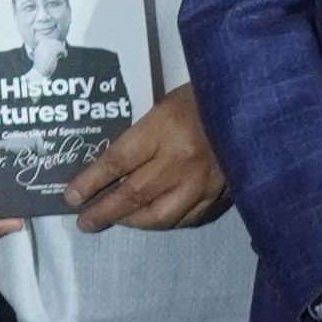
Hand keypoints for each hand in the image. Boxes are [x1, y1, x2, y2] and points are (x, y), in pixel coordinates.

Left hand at [68, 84, 231, 232]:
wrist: (250, 107)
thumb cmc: (200, 99)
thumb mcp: (163, 106)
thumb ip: (140, 136)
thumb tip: (109, 167)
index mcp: (162, 129)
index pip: (117, 162)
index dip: (91, 182)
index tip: (71, 196)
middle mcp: (179, 160)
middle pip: (133, 194)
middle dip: (104, 211)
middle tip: (84, 221)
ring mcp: (201, 181)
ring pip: (159, 215)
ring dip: (132, 221)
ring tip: (114, 221)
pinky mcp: (218, 195)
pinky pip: (185, 218)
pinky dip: (164, 222)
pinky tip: (150, 219)